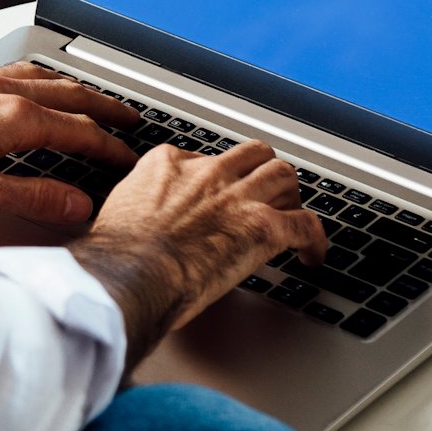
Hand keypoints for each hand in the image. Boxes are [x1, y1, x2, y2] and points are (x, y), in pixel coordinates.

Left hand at [0, 64, 139, 222]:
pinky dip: (44, 79)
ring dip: (78, 90)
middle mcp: (3, 92)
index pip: (80, 132)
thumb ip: (30, 197)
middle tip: (130, 119)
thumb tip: (75, 204)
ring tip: (92, 98)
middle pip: (72, 96)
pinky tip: (32, 85)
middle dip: (106, 108)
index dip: (111, 149)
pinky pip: (19, 72)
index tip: (129, 159)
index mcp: (14, 119)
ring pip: (46, 78)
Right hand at [71, 141, 327, 368]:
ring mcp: (238, 197)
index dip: (217, 178)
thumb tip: (136, 226)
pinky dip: (315, 240)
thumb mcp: (118, 212)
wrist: (129, 275)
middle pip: (252, 155)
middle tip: (264, 196)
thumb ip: (137, 207)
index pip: (206, 157)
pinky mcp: (262, 227)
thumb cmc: (116, 257)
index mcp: (169, 164)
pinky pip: (306, 225)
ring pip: (283, 175)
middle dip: (262, 173)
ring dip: (290, 196)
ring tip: (290, 215)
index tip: (218, 195)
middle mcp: (208, 173)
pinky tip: (313, 256)